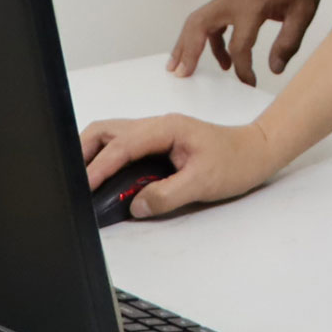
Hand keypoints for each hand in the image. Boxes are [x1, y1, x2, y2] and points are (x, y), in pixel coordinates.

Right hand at [80, 113, 281, 218]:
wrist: (258, 151)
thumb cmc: (237, 162)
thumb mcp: (203, 182)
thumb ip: (167, 194)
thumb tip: (135, 205)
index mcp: (167, 128)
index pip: (123, 144)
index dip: (100, 166)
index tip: (84, 186)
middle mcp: (157, 126)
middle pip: (106, 131)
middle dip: (84, 153)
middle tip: (73, 181)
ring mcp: (156, 134)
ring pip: (112, 137)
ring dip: (94, 155)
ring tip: (82, 182)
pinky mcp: (157, 145)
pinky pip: (123, 147)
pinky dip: (107, 159)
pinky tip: (104, 179)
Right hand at [169, 0, 321, 84]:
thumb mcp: (303, 12)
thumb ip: (289, 42)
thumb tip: (275, 69)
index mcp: (253, 4)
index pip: (240, 44)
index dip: (242, 68)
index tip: (249, 83)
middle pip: (199, 25)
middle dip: (188, 51)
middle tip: (181, 75)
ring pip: (197, 21)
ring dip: (186, 44)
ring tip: (180, 69)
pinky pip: (209, 20)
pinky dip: (208, 40)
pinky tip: (222, 60)